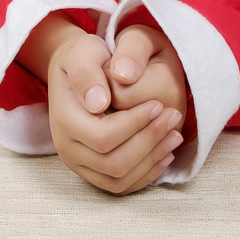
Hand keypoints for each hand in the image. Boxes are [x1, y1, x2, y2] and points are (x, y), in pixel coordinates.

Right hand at [20, 15, 183, 193]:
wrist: (73, 71)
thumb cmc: (83, 58)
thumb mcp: (83, 53)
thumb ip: (87, 74)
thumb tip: (98, 103)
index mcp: (64, 121)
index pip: (103, 137)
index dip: (136, 125)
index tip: (158, 105)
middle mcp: (67, 148)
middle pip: (113, 164)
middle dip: (149, 142)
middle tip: (173, 117)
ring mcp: (78, 163)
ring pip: (118, 179)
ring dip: (151, 160)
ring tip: (175, 135)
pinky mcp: (91, 171)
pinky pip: (120, 185)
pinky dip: (146, 174)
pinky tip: (164, 153)